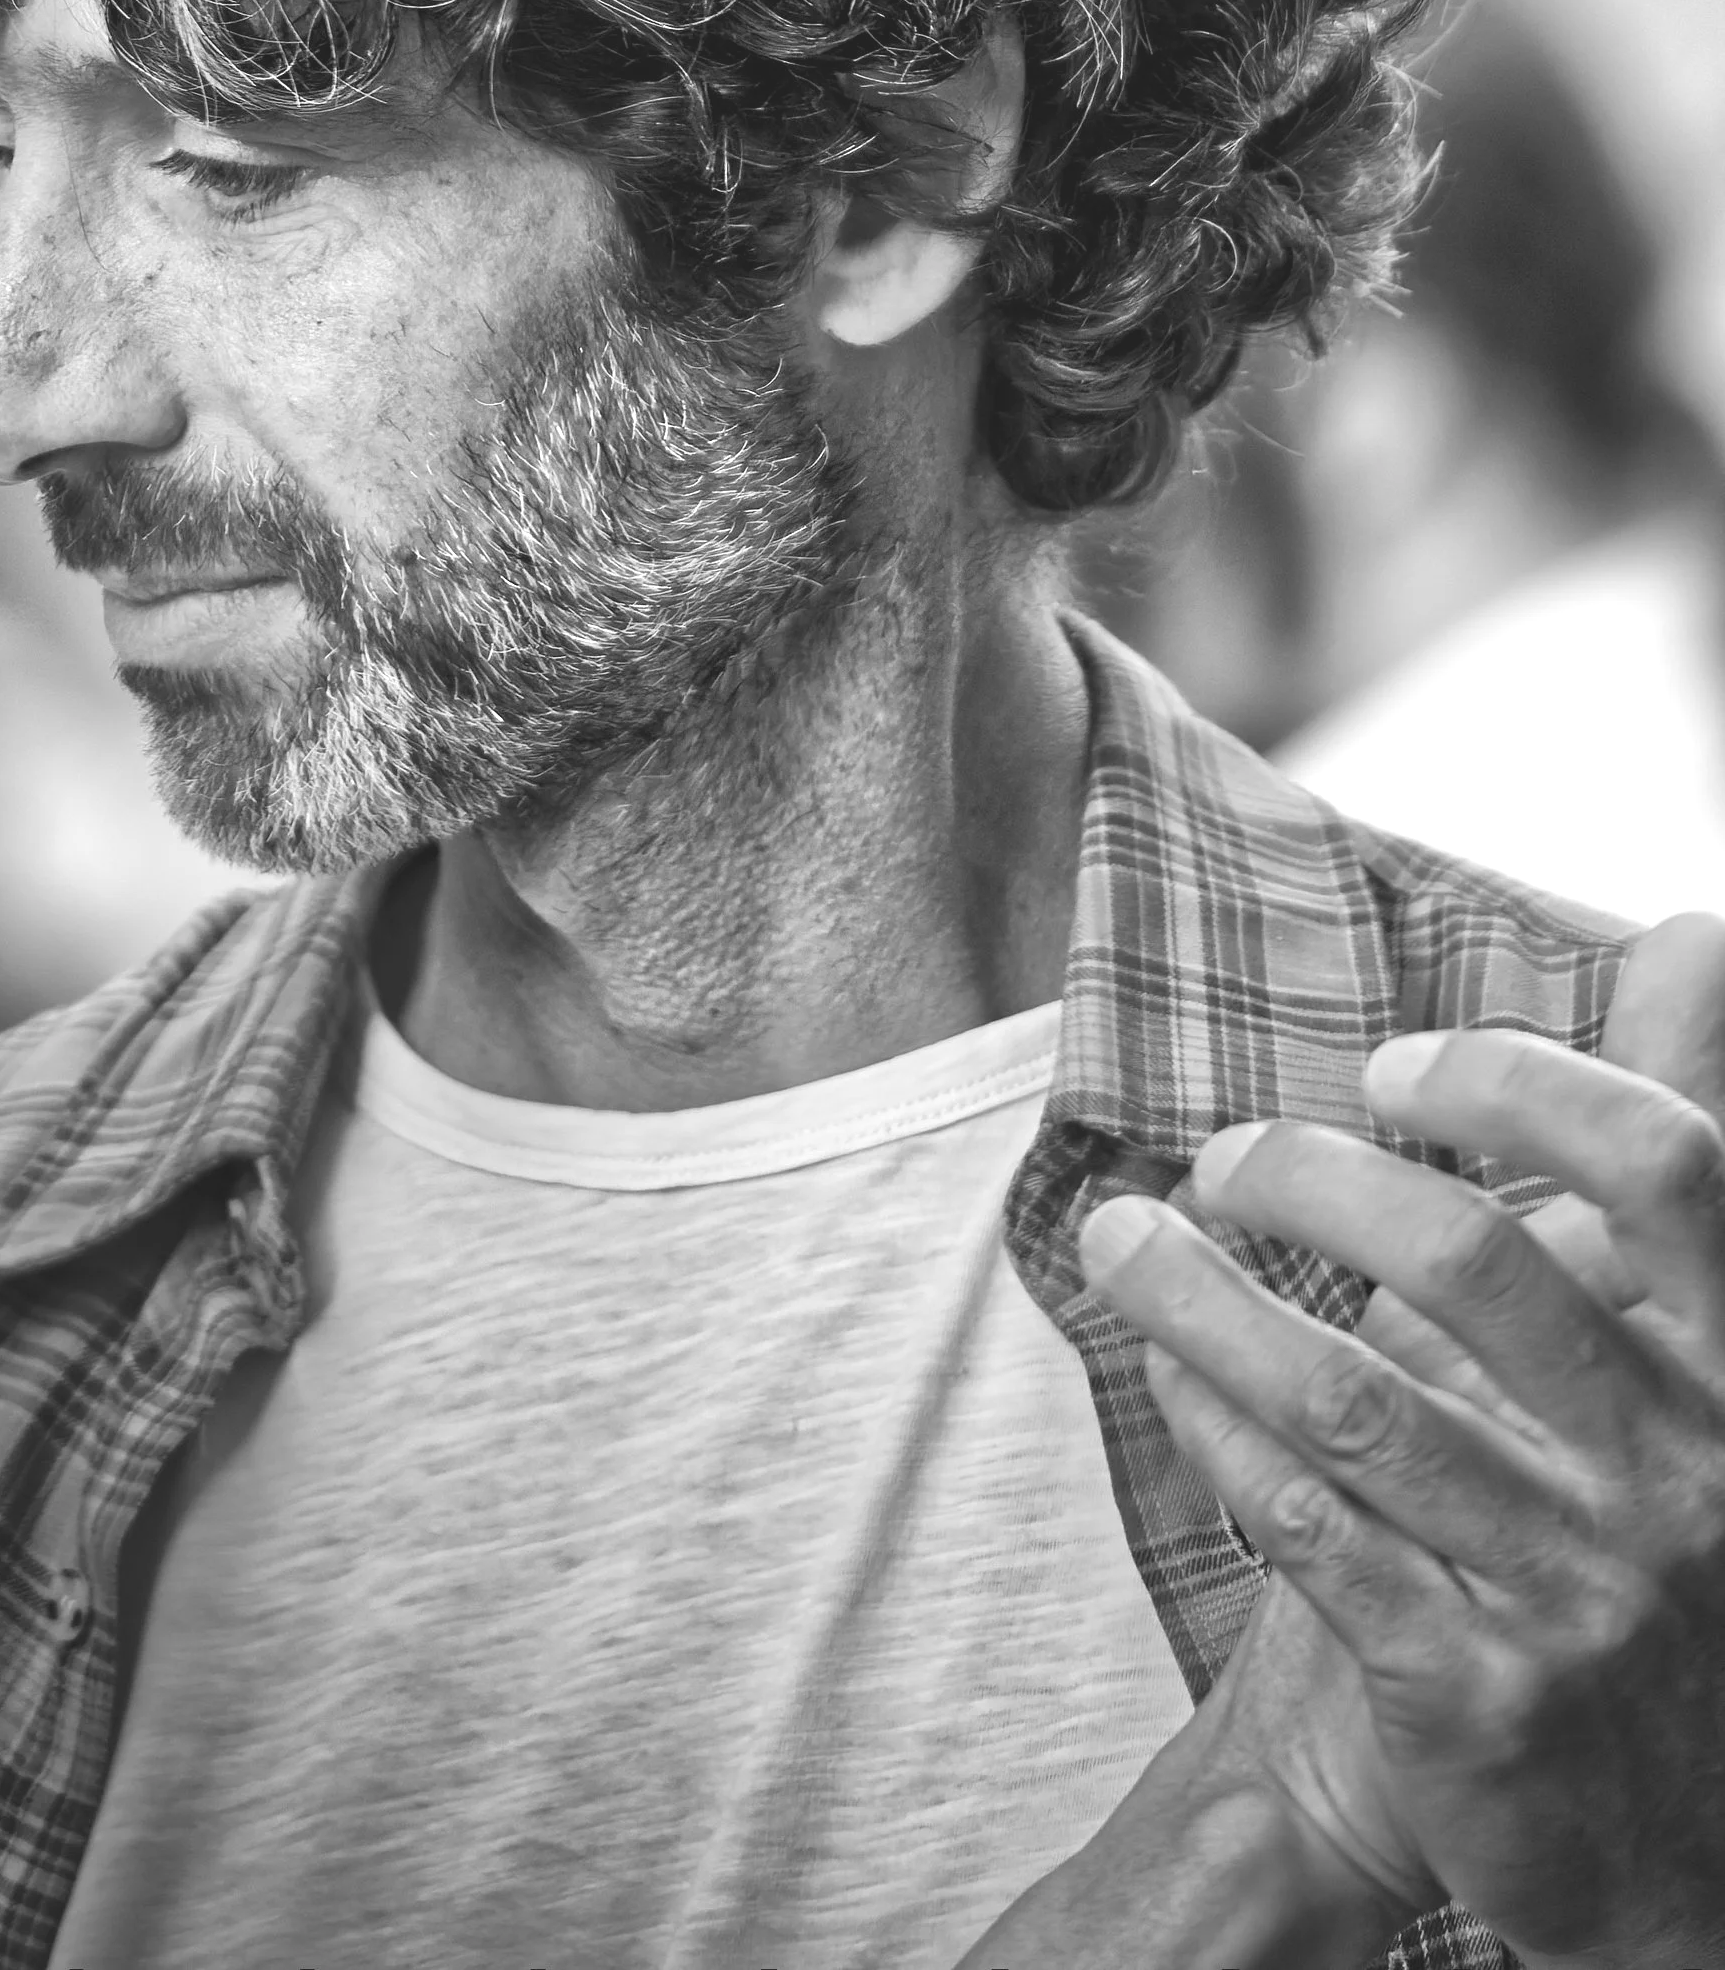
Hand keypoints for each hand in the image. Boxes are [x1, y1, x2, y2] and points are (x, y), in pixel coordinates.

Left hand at [1077, 911, 1724, 1969]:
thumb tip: (1689, 927)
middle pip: (1472, 1263)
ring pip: (1351, 1399)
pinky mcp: (1475, 1692)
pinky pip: (1307, 1523)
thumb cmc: (1661, 1532)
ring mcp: (1585, 1594)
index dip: (1519, 1085)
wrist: (1677, 1861)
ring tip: (1121, 1239)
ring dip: (1204, 1296)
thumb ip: (1672, 1153)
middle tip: (1221, 1155)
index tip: (1389, 1072)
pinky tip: (1170, 1370)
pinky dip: (1214, 1426)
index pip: (1671, 1165)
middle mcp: (1689, 1479)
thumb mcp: (1694, 1356)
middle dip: (1311, 1179)